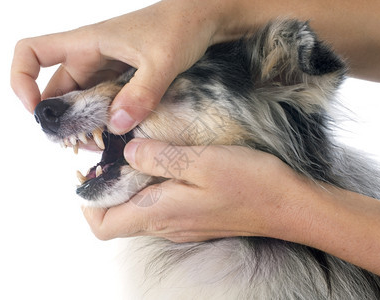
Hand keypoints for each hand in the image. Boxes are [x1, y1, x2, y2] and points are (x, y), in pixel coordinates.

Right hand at [10, 0, 221, 133]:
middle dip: (60, 118)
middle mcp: (91, 57)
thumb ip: (141, 94)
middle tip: (74, 144)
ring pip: (81, 100)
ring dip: (83, 123)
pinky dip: (103, 120)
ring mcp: (106, 70)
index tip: (35, 108)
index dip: (21, 79)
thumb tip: (116, 126)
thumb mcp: (162, 61)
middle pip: (58, 90)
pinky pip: (103, 102)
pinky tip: (113, 137)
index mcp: (87, 43)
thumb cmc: (180, 27)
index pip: (32, 52)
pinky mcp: (122, 80)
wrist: (202, 21)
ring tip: (94, 146)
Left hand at [82, 138, 302, 242]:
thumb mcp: (202, 161)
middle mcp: (167, 225)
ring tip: (138, 153)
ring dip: (131, 185)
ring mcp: (182, 224)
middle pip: (119, 218)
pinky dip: (152, 187)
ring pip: (139, 210)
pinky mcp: (195, 218)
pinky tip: (166, 163)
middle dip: (108, 188)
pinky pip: (161, 206)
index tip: (92, 171)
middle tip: (113, 154)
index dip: (89, 202)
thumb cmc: (251, 184)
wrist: (290, 206)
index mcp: (161, 212)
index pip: (104, 225)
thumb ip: (159, 156)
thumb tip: (128, 151)